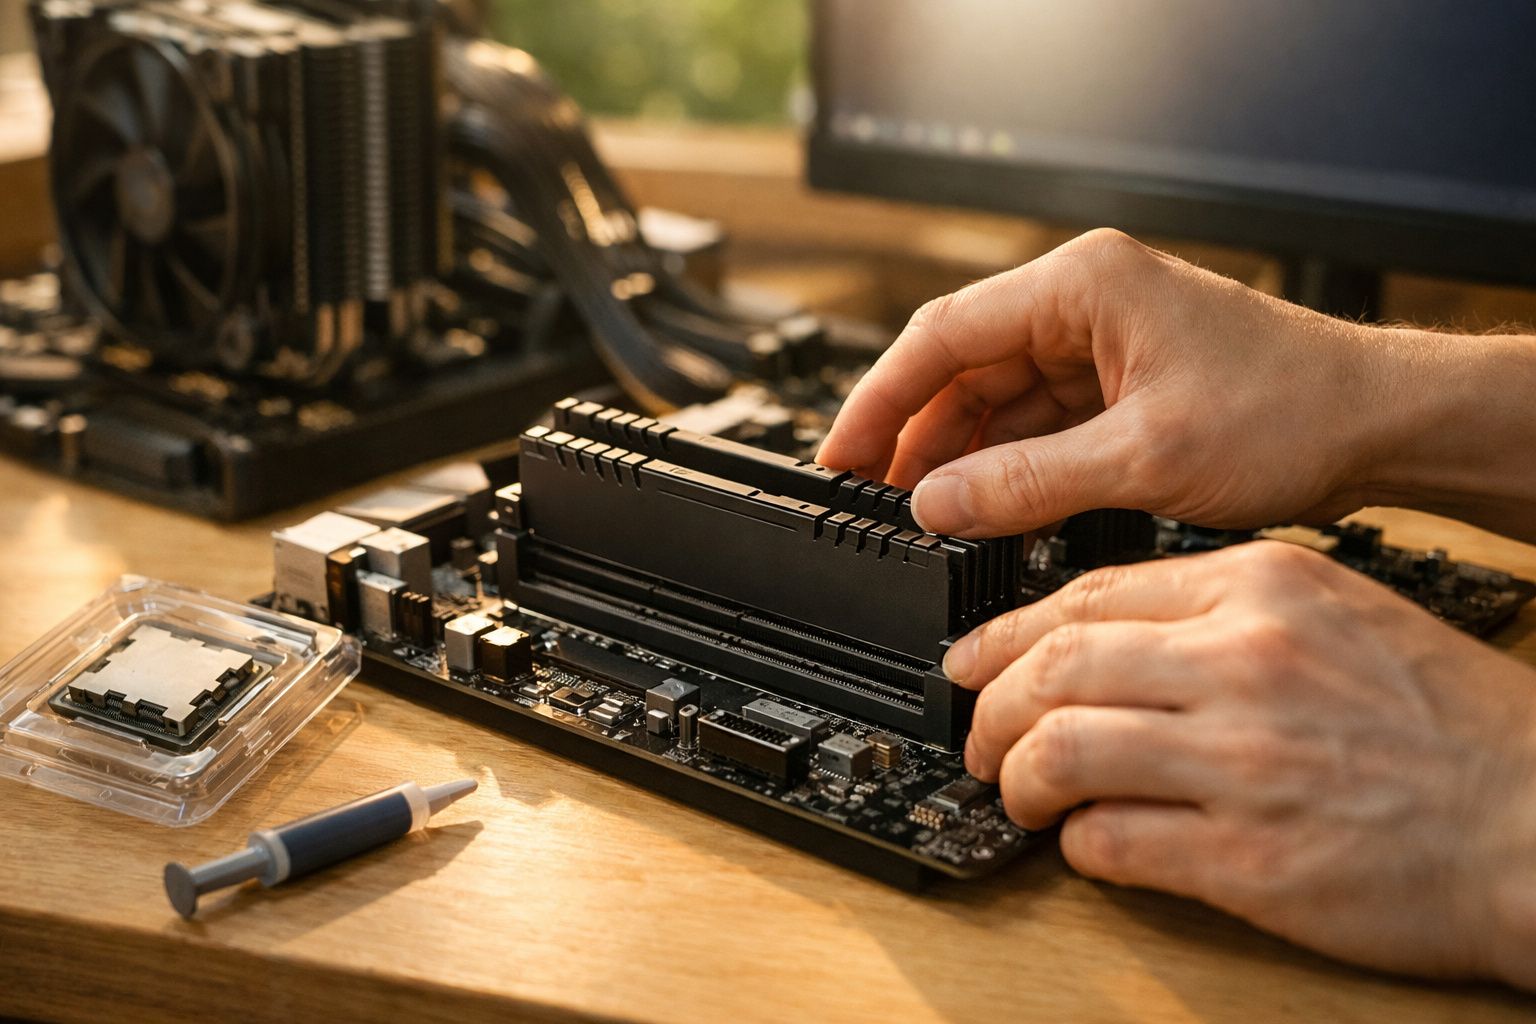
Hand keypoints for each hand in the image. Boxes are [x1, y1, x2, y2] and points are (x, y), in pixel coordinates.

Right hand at [816, 229, 1535, 542]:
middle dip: (915, 435)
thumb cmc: (1291, 409)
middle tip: (873, 498)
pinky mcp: (1119, 384)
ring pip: (996, 401)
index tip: (841, 453)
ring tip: (922, 515)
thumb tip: (935, 504)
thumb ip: (1025, 483)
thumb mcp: (1142, 457)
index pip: (943, 335)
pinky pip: (1037, 424)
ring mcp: (1100, 343)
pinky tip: (983, 508)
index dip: (880, 398)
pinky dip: (1007, 466)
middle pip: (962, 368)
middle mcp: (1083, 302)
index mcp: (1081, 285)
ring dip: (959, 457)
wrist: (1377, 428)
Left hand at [949, 540, 1535, 986]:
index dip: (1006, 633)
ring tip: (1018, 792)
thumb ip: (1223, 613)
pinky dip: (1076, 842)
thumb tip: (1100, 639)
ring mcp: (1242, 759)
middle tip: (979, 734)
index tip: (972, 658)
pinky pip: (1110, 841)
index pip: (1087, 595)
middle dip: (989, 707)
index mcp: (1264, 589)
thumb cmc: (1451, 724)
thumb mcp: (1340, 615)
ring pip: (1058, 749)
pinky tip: (1087, 841)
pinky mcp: (1248, 858)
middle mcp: (1244, 662)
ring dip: (1015, 777)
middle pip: (1051, 668)